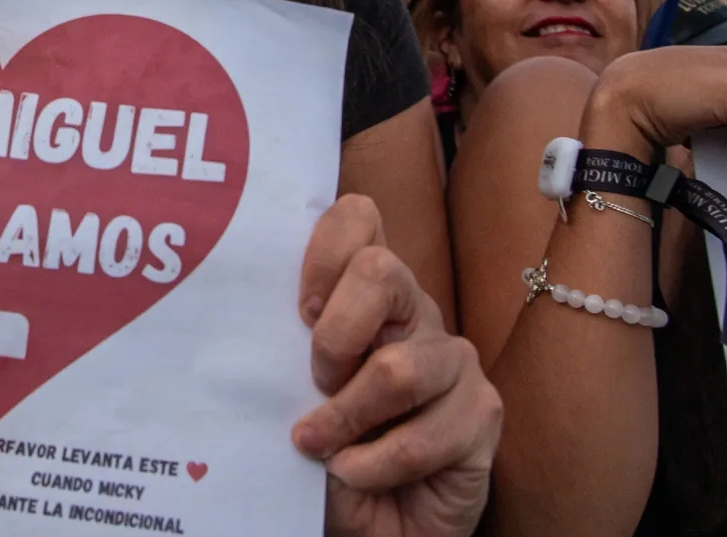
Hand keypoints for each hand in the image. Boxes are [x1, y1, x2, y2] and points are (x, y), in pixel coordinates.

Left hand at [296, 196, 500, 536]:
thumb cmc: (328, 449)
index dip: (324, 251)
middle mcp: (416, 313)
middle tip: (314, 385)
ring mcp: (454, 362)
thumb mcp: (292, 390)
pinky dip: (371, 466)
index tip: (300, 310)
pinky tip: (355, 474)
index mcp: (367, 293)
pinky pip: (420, 437)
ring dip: (343, 419)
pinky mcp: (481, 415)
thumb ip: (286, 350)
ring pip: (397, 369)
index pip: (358, 220)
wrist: (374, 523)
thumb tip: (245, 330)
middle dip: (333, 337)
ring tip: (320, 447)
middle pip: (380, 271)